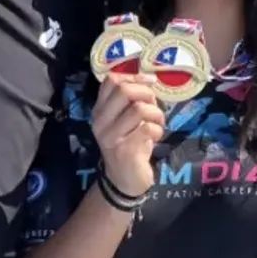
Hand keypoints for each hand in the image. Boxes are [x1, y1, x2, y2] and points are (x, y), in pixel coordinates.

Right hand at [91, 74, 165, 197]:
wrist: (124, 180)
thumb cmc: (129, 144)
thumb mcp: (125, 120)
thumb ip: (132, 100)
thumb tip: (150, 79)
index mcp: (99, 110)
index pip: (110, 81)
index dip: (134, 77)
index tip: (150, 83)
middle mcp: (100, 122)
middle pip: (124, 91)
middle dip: (146, 94)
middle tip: (154, 106)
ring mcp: (111, 137)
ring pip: (139, 109)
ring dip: (156, 114)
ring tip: (157, 124)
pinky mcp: (125, 150)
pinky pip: (147, 128)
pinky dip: (157, 130)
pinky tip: (156, 137)